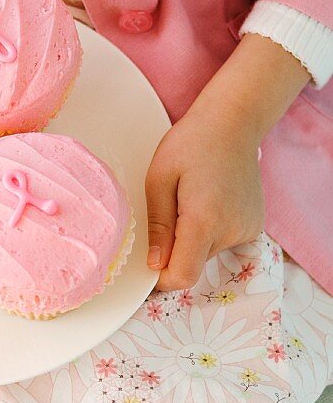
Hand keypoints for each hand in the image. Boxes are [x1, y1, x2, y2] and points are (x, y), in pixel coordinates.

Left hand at [144, 108, 263, 291]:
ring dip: (191, 238)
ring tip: (188, 200)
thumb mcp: (158, 180)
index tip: (148, 262)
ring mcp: (247, 229)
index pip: (183, 275)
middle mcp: (232, 231)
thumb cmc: (190, 144)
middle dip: (173, 250)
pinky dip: (209, 231)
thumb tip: (155, 265)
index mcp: (204, 221)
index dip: (161, 278)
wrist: (232, 124)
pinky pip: (222, 241)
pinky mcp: (254, 226)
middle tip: (167, 211)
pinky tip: (207, 201)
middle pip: (193, 263)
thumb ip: (157, 226)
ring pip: (206, 253)